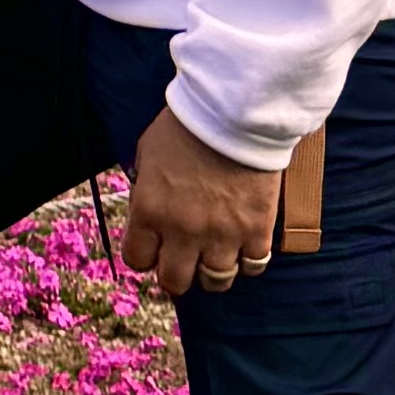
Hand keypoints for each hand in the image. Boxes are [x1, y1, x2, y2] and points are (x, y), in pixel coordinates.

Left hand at [119, 106, 287, 299]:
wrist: (235, 112)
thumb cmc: (186, 126)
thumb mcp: (147, 152)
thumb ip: (145, 187)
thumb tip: (146, 207)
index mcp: (149, 211)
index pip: (138, 260)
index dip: (145, 256)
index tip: (154, 249)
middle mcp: (182, 231)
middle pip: (175, 281)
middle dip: (177, 274)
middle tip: (184, 260)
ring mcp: (222, 235)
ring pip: (216, 281)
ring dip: (213, 270)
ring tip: (216, 254)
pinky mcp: (257, 231)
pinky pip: (253, 265)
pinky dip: (248, 259)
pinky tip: (245, 244)